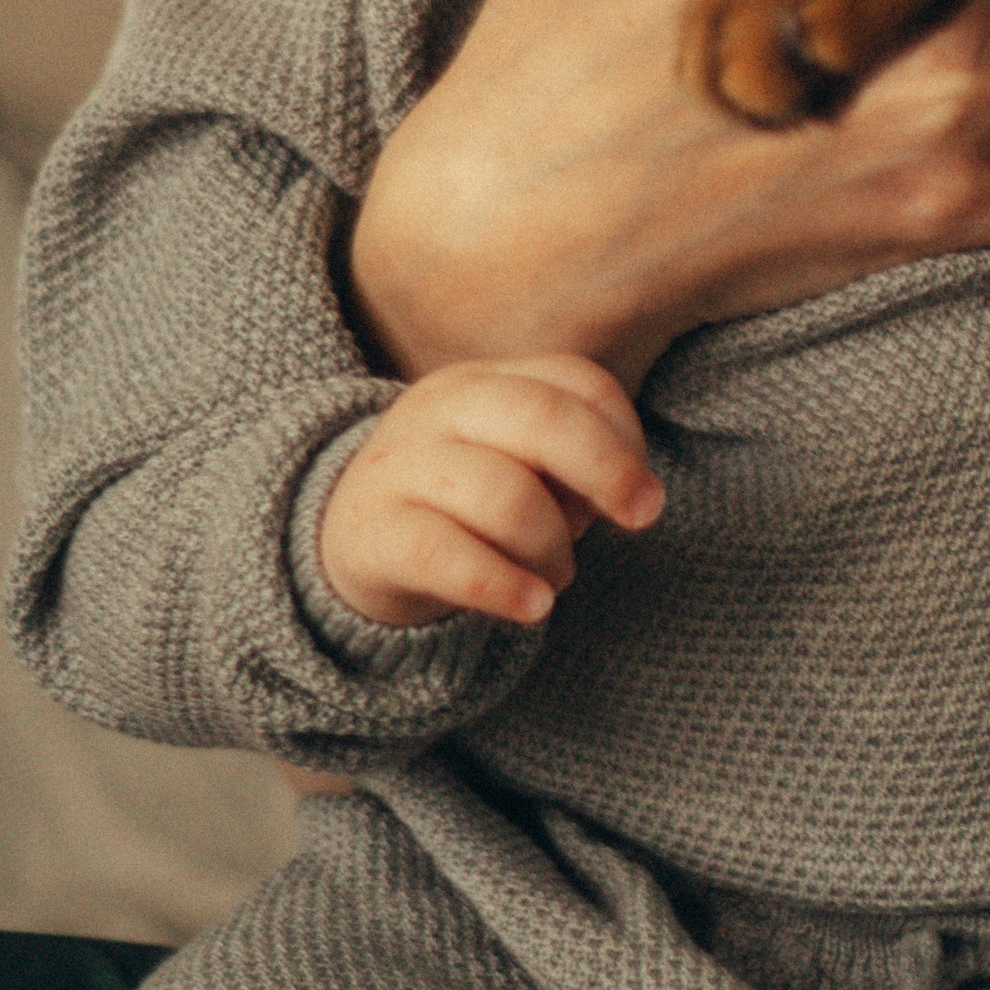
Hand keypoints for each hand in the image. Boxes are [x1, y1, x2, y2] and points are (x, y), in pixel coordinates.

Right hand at [316, 356, 662, 627]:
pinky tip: (533, 608)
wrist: (348, 540)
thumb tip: (634, 497)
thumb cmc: (461, 503)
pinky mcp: (374, 535)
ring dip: (552, 547)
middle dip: (607, 470)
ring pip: (504, 496)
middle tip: (641, 518)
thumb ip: (569, 465)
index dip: (624, 436)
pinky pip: (446, 555)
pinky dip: (503, 586)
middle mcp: (442, 409)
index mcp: (487, 381)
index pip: (576, 381)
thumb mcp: (514, 464)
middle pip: (542, 418)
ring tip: (555, 577)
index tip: (641, 493)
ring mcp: (402, 468)